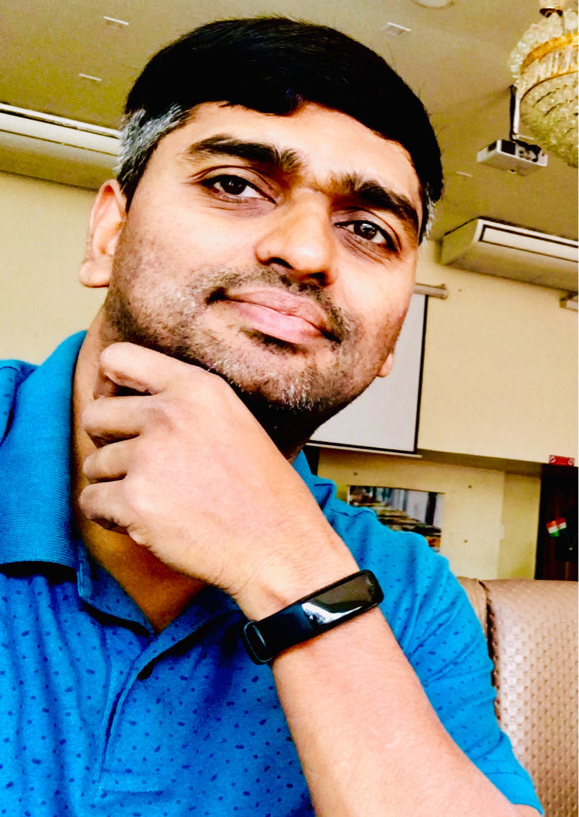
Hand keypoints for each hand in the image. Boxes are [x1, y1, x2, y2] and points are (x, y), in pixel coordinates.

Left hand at [79, 343, 354, 615]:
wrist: (278, 546)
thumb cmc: (263, 493)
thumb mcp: (235, 420)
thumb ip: (184, 403)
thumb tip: (126, 401)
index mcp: (197, 388)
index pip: (118, 358)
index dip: (109, 386)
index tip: (120, 410)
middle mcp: (170, 414)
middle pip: (96, 414)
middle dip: (108, 443)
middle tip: (140, 467)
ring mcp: (150, 457)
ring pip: (94, 464)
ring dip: (115, 485)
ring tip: (157, 501)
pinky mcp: (136, 501)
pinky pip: (91, 502)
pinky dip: (109, 516)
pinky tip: (145, 522)